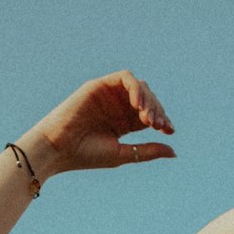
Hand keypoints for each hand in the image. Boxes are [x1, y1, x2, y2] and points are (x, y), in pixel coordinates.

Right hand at [35, 71, 176, 172]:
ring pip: (140, 87)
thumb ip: (148, 151)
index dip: (163, 120)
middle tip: (157, 125)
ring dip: (148, 99)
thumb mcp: (123, 154)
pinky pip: (124, 78)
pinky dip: (135, 88)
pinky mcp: (99, 85)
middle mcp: (117, 107)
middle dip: (157, 111)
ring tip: (147, 117)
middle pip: (148, 100)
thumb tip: (174, 152)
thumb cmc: (86, 155)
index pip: (150, 115)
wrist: (58, 149)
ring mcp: (109, 95)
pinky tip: (137, 105)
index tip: (169, 131)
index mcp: (123, 123)